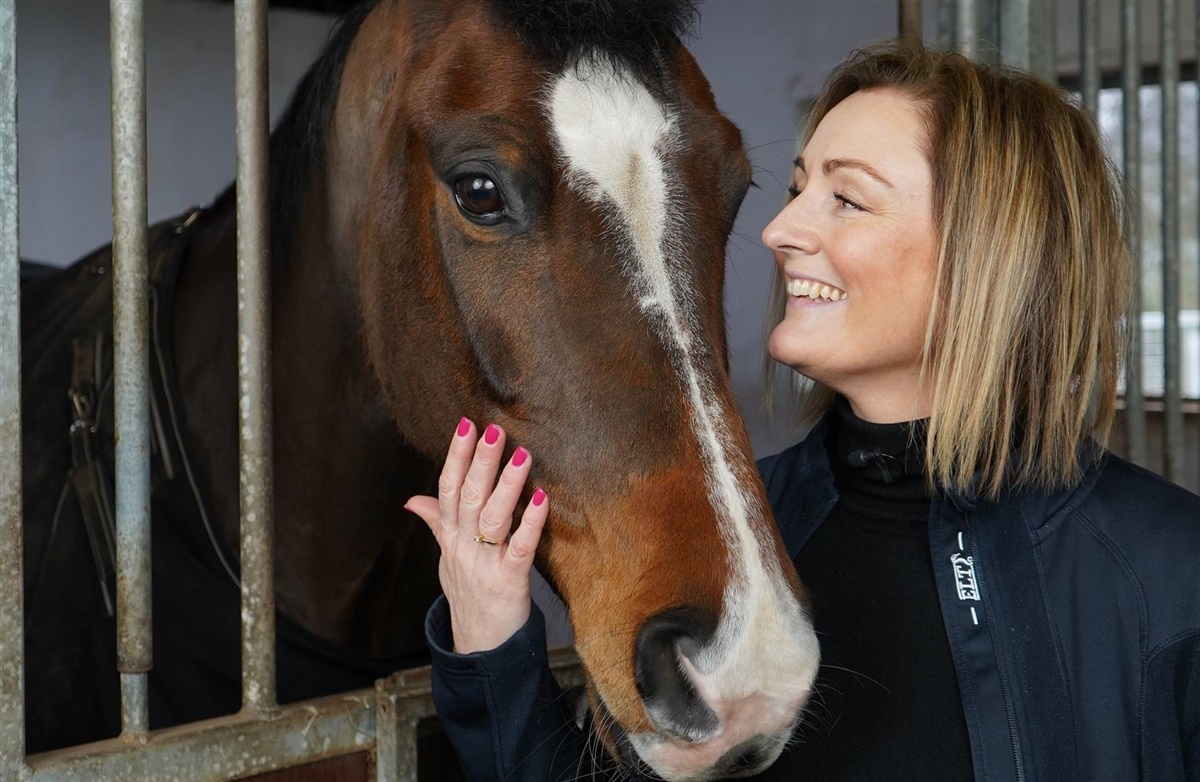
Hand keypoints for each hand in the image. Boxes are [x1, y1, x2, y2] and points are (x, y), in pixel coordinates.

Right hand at [406, 418, 548, 652]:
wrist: (480, 649)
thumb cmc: (469, 596)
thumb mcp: (447, 558)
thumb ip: (436, 524)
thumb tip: (412, 500)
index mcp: (451, 537)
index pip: (447, 489)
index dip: (455, 457)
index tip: (465, 425)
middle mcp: (464, 547)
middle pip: (467, 498)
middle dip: (480, 462)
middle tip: (493, 431)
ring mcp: (485, 564)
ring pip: (491, 518)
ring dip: (506, 485)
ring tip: (522, 454)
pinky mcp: (509, 582)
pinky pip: (519, 549)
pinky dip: (530, 523)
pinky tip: (542, 499)